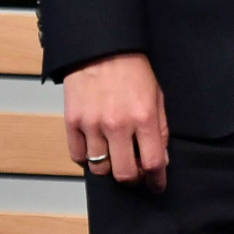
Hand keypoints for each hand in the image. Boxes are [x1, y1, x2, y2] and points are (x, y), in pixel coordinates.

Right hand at [63, 52, 167, 189]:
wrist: (102, 48)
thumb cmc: (133, 69)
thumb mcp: (157, 95)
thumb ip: (160, 128)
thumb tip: (160, 158)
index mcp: (143, 117)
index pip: (153, 162)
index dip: (157, 179)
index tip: (157, 185)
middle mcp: (118, 125)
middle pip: (125, 173)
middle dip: (134, 178)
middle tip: (137, 173)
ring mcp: (92, 125)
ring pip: (100, 169)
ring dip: (110, 168)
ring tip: (116, 156)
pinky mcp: (72, 123)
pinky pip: (79, 157)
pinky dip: (88, 158)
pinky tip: (97, 149)